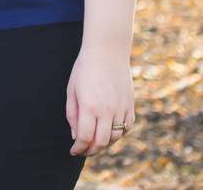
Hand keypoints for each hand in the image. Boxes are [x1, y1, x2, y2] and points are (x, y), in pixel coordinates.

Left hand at [65, 42, 134, 156]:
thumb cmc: (85, 69)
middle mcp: (107, 110)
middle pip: (101, 142)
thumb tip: (76, 136)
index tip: (73, 151)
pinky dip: (119, 134)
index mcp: (89, 106)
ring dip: (105, 143)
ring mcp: (121, 108)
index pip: (85, 138)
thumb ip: (72, 115)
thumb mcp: (72, 90)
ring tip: (95, 141)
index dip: (79, 148)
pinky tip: (110, 131)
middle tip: (84, 151)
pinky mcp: (130, 105)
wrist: (107, 51)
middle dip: (91, 151)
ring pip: (115, 137)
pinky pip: (126, 127)